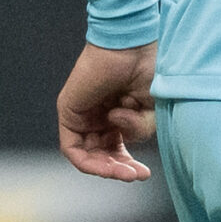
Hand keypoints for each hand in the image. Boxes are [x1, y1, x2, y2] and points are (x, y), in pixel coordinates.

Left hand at [57, 41, 156, 180]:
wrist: (132, 46)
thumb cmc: (147, 69)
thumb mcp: (152, 110)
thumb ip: (138, 130)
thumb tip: (119, 132)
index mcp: (118, 113)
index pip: (116, 149)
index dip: (129, 165)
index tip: (145, 174)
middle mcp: (98, 116)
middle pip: (102, 155)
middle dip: (119, 169)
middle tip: (136, 175)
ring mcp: (83, 115)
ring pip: (88, 156)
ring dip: (107, 169)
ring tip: (126, 172)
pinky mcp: (68, 112)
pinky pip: (72, 149)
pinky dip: (89, 162)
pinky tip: (110, 160)